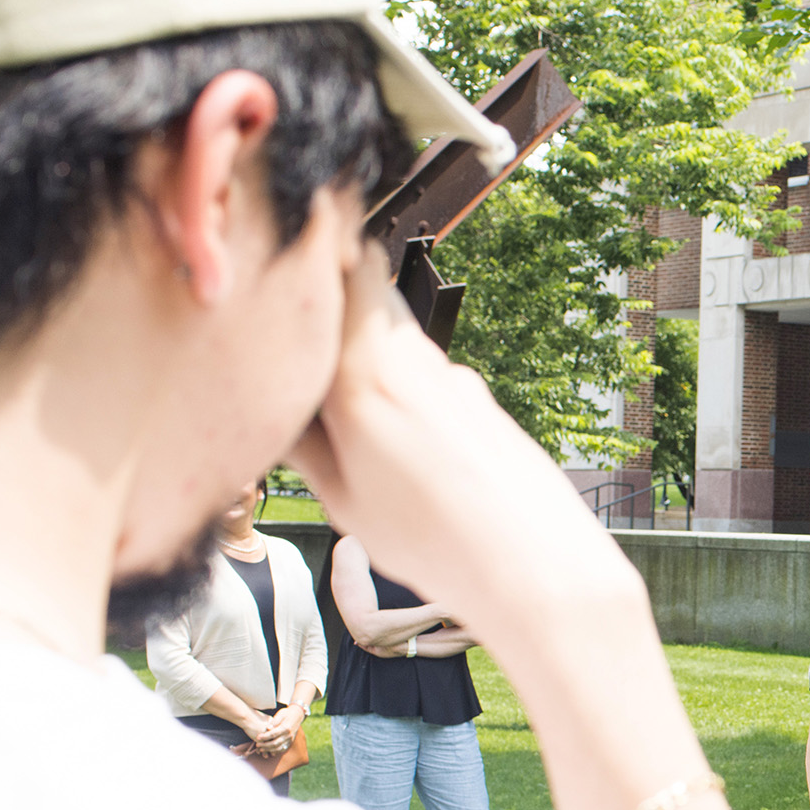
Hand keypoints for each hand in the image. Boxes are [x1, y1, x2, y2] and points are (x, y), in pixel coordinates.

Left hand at [260, 705, 304, 754]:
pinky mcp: (290, 742)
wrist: (298, 715)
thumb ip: (274, 722)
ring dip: (269, 750)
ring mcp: (290, 739)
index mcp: (286, 727)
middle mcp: (288, 735)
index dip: (264, 737)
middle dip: (265, 745)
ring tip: (260, 749)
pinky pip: (282, 749)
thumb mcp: (280, 714)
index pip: (273, 734)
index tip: (257, 737)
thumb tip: (268, 728)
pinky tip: (268, 750)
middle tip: (257, 745)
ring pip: (279, 748)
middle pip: (275, 743)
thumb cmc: (287, 714)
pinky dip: (275, 751)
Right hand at [286, 253, 638, 647]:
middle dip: (332, 310)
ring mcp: (455, 379)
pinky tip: (397, 446)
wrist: (536, 562)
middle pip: (368, 297)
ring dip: (366, 360)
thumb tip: (272, 415)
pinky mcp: (480, 403)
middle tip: (297, 346)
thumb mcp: (342, 501)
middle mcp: (416, 362)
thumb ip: (303, 444)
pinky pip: (427, 380)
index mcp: (367, 374)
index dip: (317, 247)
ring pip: (396, 343)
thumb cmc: (440, 541)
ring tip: (344, 415)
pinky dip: (403, 395)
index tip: (286, 255)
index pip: (344, 264)